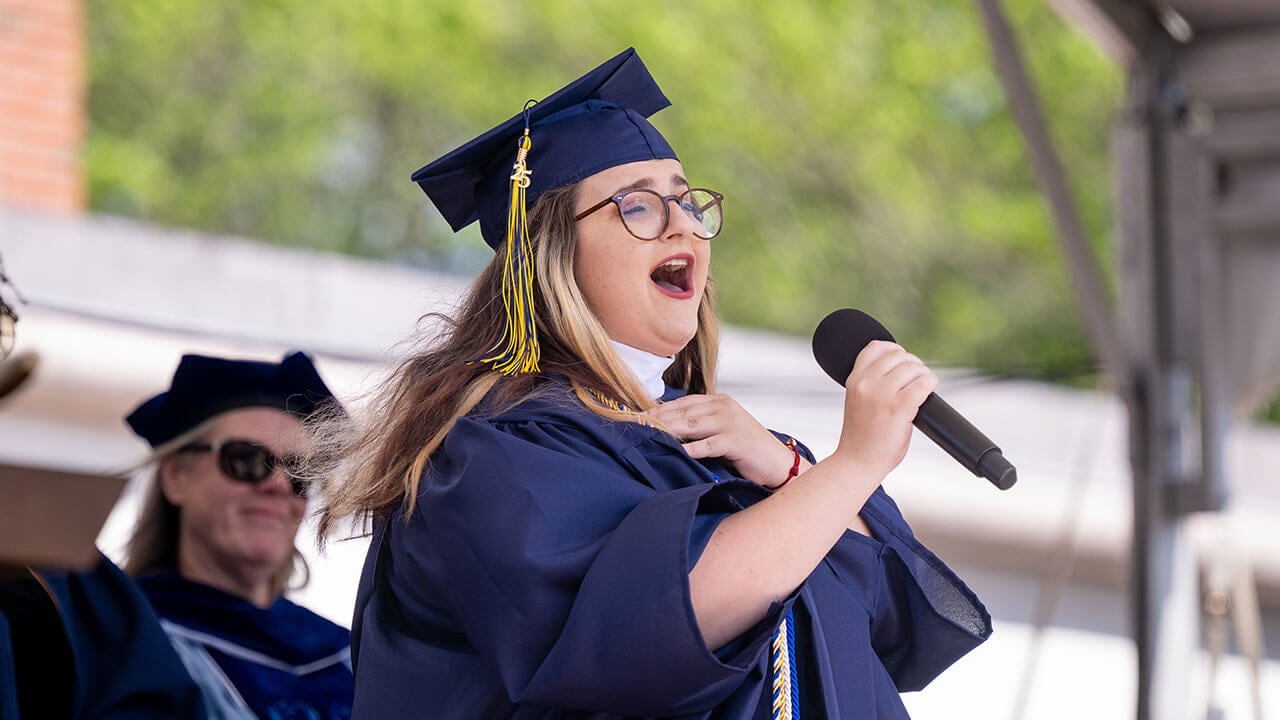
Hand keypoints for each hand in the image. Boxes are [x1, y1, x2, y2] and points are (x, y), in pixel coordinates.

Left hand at [645, 393, 801, 487]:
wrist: (778, 463)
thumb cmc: (747, 450)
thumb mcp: (723, 430)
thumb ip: (701, 426)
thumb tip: (669, 429)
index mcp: (719, 401)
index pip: (683, 403)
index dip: (660, 409)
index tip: (639, 416)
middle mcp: (724, 407)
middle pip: (683, 412)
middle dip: (658, 419)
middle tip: (636, 425)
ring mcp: (730, 422)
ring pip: (692, 425)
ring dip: (669, 430)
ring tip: (649, 435)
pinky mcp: (736, 440)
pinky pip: (708, 444)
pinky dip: (692, 448)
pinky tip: (678, 452)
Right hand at [834, 340, 937, 480]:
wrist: (857, 463)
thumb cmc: (862, 437)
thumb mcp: (858, 401)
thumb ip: (872, 384)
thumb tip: (904, 369)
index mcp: (854, 379)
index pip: (875, 347)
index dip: (894, 350)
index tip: (903, 364)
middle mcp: (865, 383)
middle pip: (899, 355)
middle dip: (913, 365)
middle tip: (917, 381)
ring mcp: (881, 395)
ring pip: (912, 367)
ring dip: (923, 375)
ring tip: (923, 389)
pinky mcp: (897, 408)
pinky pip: (922, 384)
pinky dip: (930, 384)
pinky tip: (929, 392)